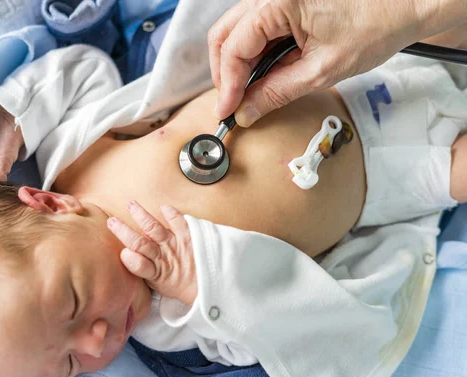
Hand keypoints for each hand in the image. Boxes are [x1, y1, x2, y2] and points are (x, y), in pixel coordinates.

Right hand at [107, 201, 197, 304]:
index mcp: (155, 273)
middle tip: (111, 222)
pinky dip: (172, 215)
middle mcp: (163, 258)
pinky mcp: (188, 238)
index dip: (132, 261)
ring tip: (131, 205)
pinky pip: (179, 224)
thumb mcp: (157, 284)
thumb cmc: (177, 283)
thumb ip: (142, 271)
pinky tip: (164, 207)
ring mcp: (175, 246)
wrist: (207, 283)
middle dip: (125, 232)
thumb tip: (125, 256)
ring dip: (142, 216)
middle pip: (141, 244)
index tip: (125, 253)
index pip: (140, 267)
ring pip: (155, 230)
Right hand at [209, 0, 466, 126]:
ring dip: (235, 64)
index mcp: (278, 2)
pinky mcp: (282, 3)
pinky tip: (258, 75)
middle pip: (225, 35)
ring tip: (244, 94)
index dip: (227, 84)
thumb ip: (276, 93)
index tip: (226, 111)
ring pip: (234, 31)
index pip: (234, 47)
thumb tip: (245, 113)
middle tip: (231, 105)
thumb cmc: (374, 27)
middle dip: (224, 73)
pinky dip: (250, 54)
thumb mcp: (321, 70)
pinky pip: (253, 29)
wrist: (404, 4)